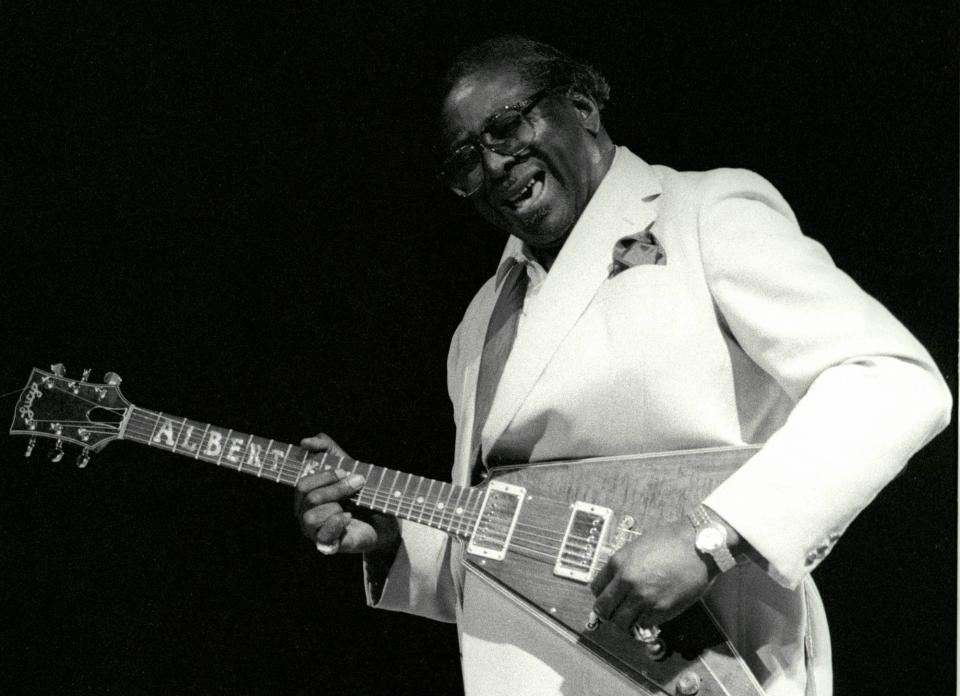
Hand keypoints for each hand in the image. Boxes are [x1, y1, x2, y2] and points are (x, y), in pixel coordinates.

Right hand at [294, 433, 399, 554]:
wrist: (384, 518)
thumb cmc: (360, 491)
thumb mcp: (346, 462)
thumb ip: (325, 446)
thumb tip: (305, 442)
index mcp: (306, 496)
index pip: (302, 485)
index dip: (325, 476)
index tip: (346, 470)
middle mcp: (305, 515)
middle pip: (309, 499)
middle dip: (336, 488)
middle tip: (358, 483)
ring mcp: (314, 532)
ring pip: (311, 517)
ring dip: (337, 505)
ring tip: (353, 504)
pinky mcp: (328, 546)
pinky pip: (322, 537)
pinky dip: (336, 523)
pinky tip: (349, 517)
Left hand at [589, 521, 712, 631]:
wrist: (698, 546)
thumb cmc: (672, 541)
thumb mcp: (638, 546)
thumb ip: (625, 565)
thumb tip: (618, 582)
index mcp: (618, 562)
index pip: (596, 588)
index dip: (601, 596)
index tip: (607, 598)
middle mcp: (626, 581)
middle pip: (604, 608)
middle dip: (607, 613)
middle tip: (614, 614)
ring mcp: (643, 597)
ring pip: (620, 622)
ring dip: (624, 623)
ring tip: (631, 619)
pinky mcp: (661, 609)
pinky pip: (643, 625)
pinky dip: (643, 624)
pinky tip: (648, 617)